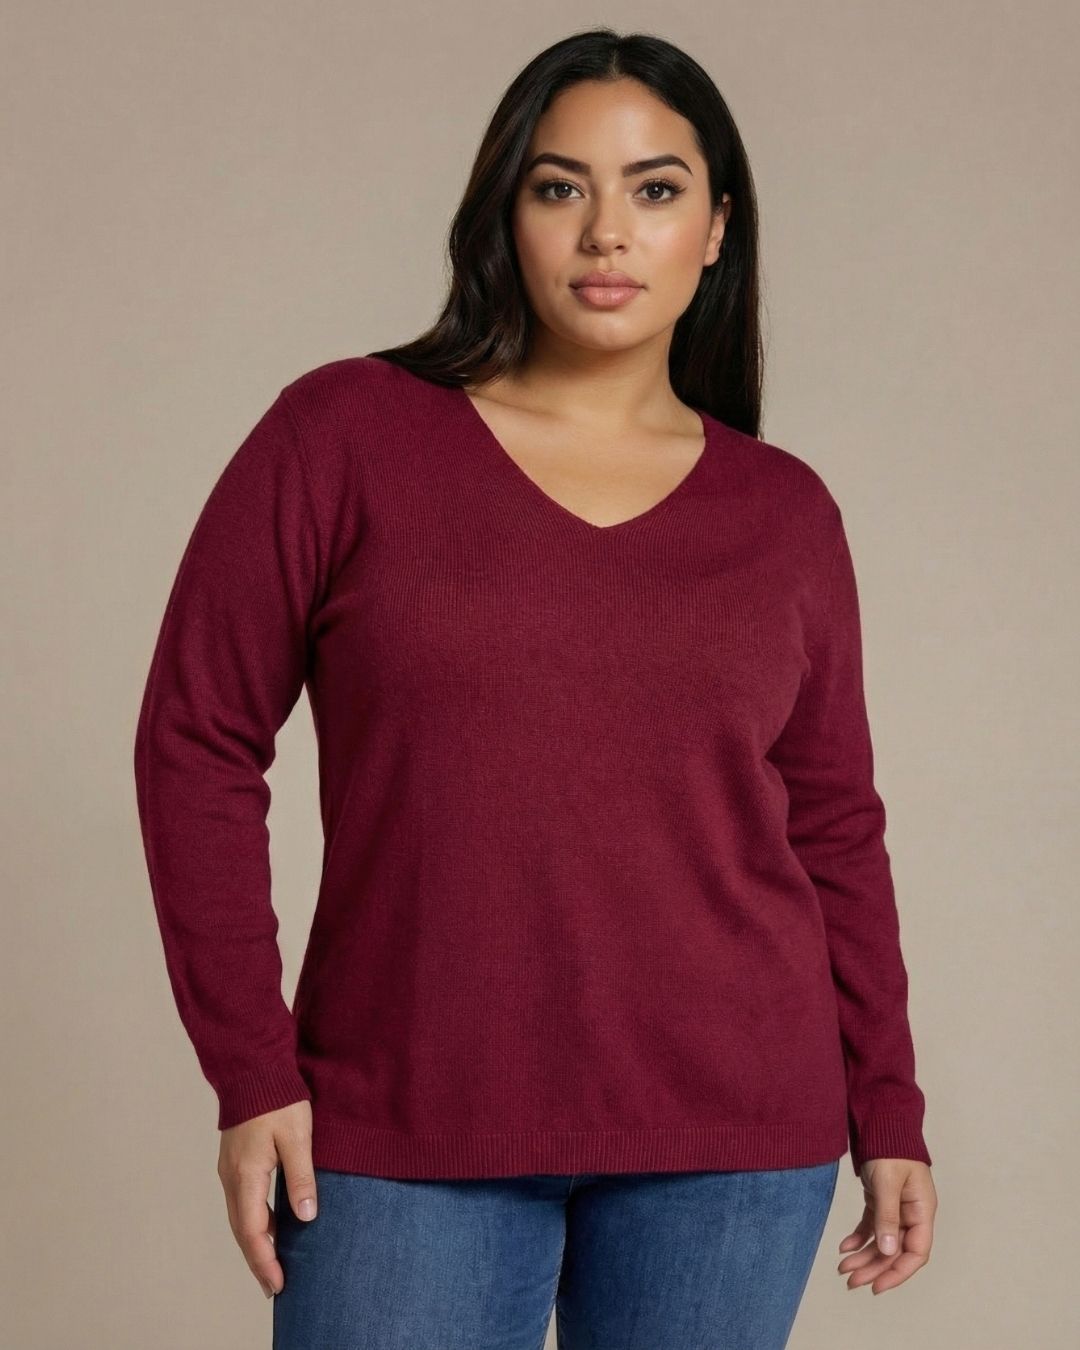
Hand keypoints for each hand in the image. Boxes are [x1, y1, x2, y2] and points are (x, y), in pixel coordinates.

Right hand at [217, 1098, 318, 1299]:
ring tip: (271, 1266)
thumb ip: (301, 1177)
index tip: (277, 1285)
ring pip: (240, 1217)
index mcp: (246, 1174)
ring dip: (255, 1243)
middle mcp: (232, 1177)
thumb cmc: (277, 1099)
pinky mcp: (235, 1162)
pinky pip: (241, 1202)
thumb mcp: (298, 1137)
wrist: (254, 1068)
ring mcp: (230, 1169)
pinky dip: (253, 1222)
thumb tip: (306, 1217)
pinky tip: (267, 1228)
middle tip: (274, 1287)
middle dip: (258, 1260)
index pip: (252, 1231)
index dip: (264, 1260)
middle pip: (242, 1230)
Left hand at [837, 1158, 936, 1293]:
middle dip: (874, 1268)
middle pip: (895, 1251)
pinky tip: (844, 1247)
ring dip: (864, 1257)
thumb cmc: (891, 1148)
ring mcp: (896, 1208)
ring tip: (843, 1269)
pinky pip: (871, 1227)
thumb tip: (888, 1251)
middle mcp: (911, 1214)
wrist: (881, 1122)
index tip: (877, 1286)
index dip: (898, 1272)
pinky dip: (858, 1238)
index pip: (916, 1252)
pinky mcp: (881, 1201)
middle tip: (851, 1282)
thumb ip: (887, 1216)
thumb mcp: (888, 1182)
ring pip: (881, 1242)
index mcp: (922, 1210)